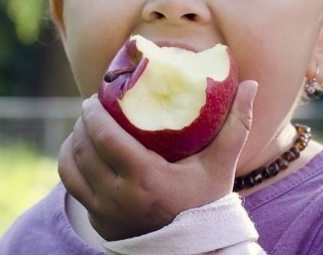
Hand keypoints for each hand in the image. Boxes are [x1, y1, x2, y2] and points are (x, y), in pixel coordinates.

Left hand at [57, 80, 257, 240]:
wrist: (195, 251)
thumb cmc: (207, 203)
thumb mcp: (222, 164)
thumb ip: (237, 124)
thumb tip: (253, 84)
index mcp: (146, 178)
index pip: (105, 137)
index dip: (92, 114)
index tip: (93, 98)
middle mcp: (119, 196)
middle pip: (84, 149)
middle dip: (82, 122)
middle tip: (90, 107)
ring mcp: (104, 212)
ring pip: (71, 168)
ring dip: (72, 142)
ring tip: (82, 127)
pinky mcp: (97, 222)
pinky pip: (71, 187)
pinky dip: (69, 164)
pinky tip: (78, 152)